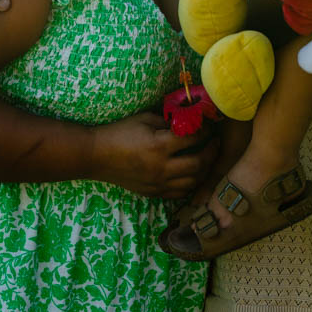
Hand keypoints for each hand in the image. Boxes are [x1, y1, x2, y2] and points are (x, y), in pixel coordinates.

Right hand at [92, 112, 219, 198]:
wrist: (97, 156)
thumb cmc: (120, 132)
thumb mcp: (145, 118)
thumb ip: (169, 121)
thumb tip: (190, 120)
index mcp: (159, 145)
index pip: (193, 139)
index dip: (206, 131)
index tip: (210, 125)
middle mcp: (161, 167)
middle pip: (198, 164)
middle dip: (211, 152)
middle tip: (215, 142)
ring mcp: (157, 183)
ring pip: (192, 182)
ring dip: (203, 170)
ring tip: (206, 158)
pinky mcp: (152, 193)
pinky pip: (179, 193)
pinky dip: (190, 184)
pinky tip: (191, 173)